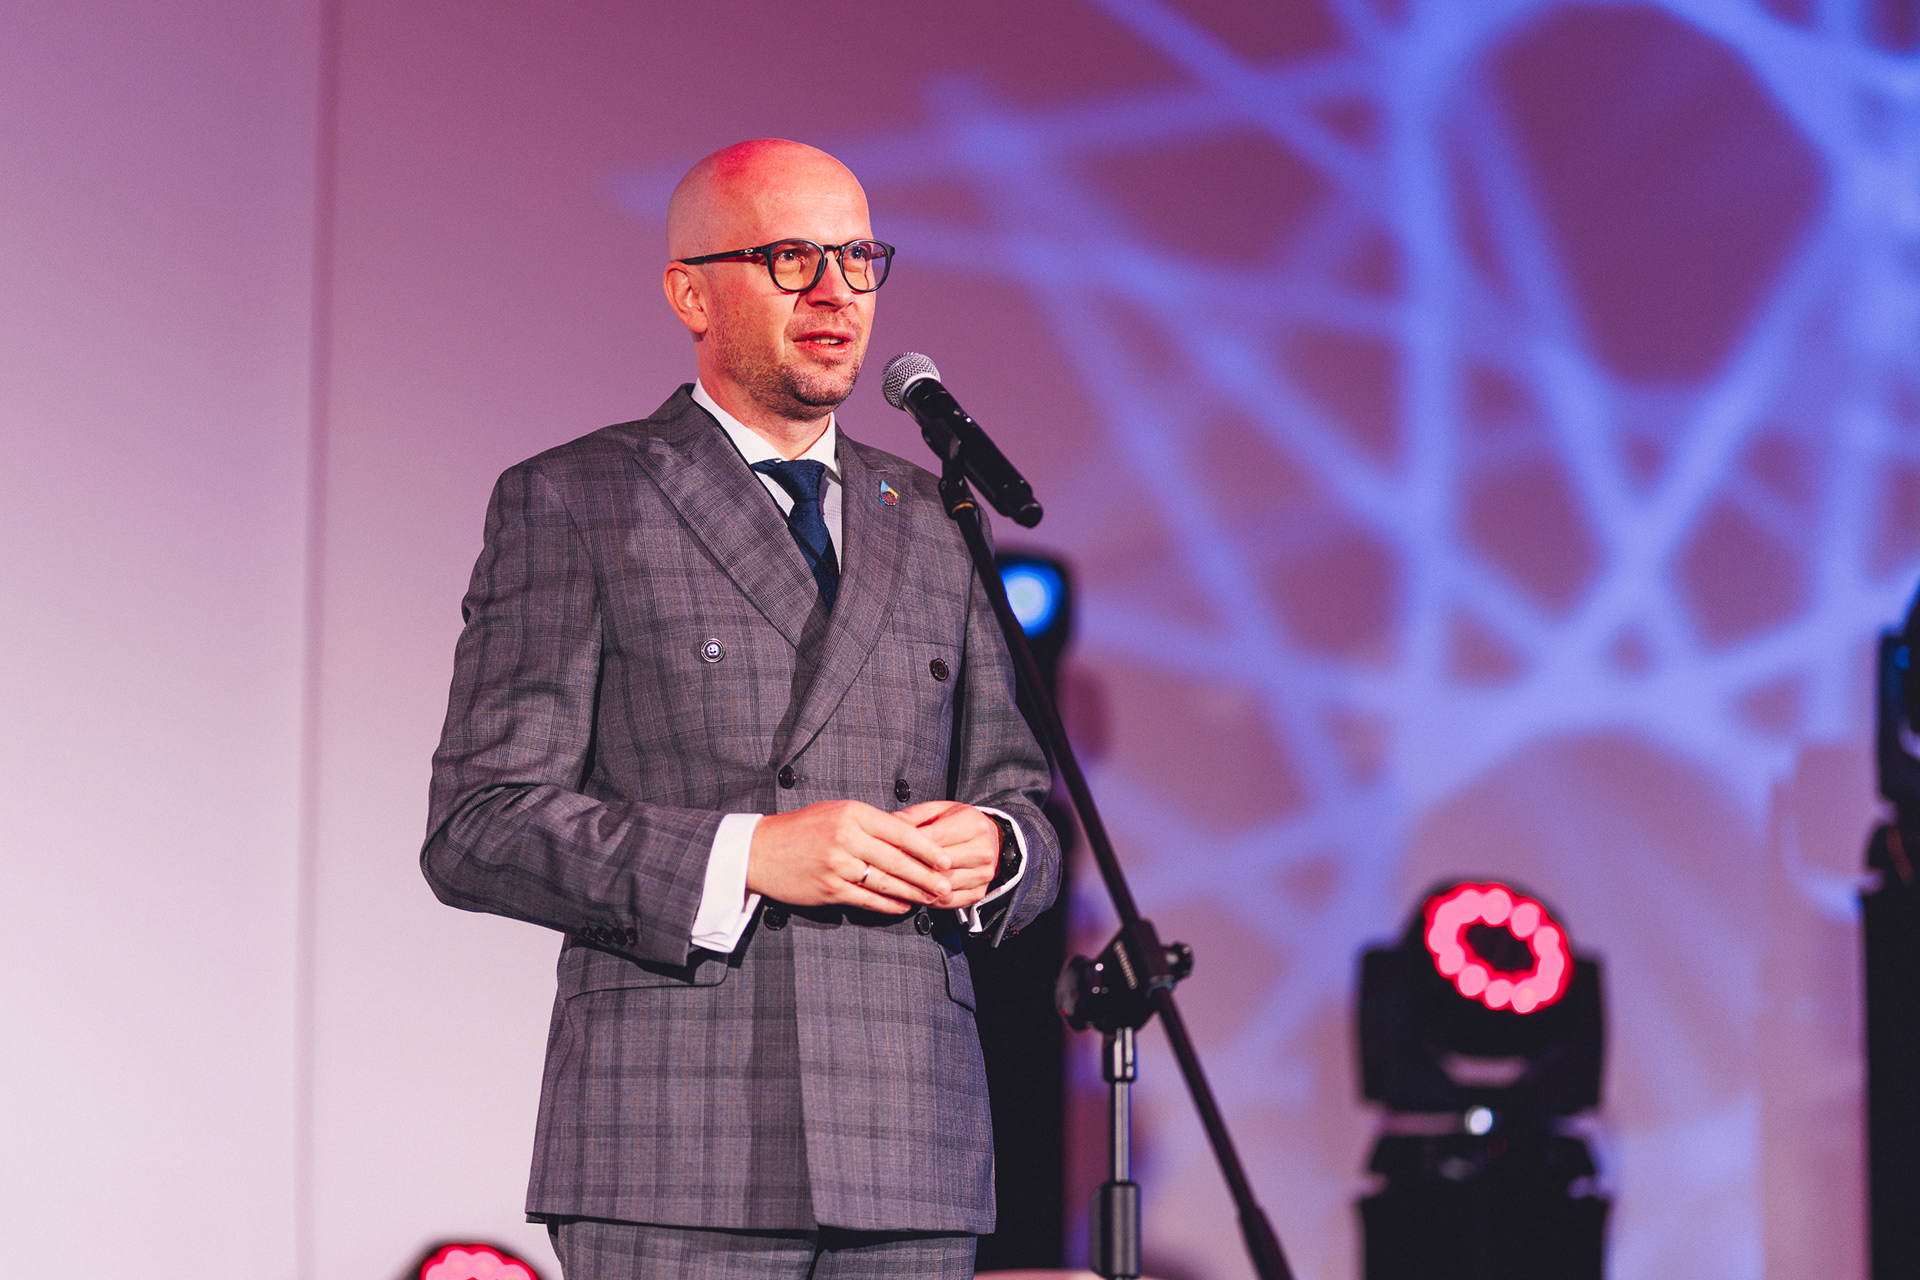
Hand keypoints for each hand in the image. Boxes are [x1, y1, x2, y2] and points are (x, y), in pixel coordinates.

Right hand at [747, 800, 954, 913]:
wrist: (760, 851)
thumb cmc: (801, 829)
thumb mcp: (837, 812)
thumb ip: (871, 823)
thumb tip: (909, 835)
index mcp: (852, 814)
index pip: (901, 831)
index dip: (927, 848)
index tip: (945, 859)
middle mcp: (846, 838)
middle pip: (897, 861)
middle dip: (926, 876)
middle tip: (946, 885)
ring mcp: (837, 866)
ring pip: (885, 883)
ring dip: (912, 893)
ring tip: (931, 898)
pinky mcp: (829, 889)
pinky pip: (867, 900)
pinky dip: (888, 905)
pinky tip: (902, 907)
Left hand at [895, 801, 999, 908]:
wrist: (993, 840)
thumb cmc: (961, 824)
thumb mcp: (941, 810)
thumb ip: (915, 815)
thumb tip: (891, 822)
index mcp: (973, 825)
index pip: (936, 838)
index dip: (910, 844)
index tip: (890, 847)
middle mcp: (982, 850)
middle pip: (939, 864)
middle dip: (912, 866)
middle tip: (891, 866)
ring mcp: (982, 874)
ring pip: (943, 885)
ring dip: (919, 886)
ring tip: (900, 881)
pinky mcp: (978, 892)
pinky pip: (949, 902)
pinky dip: (930, 899)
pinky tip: (918, 892)